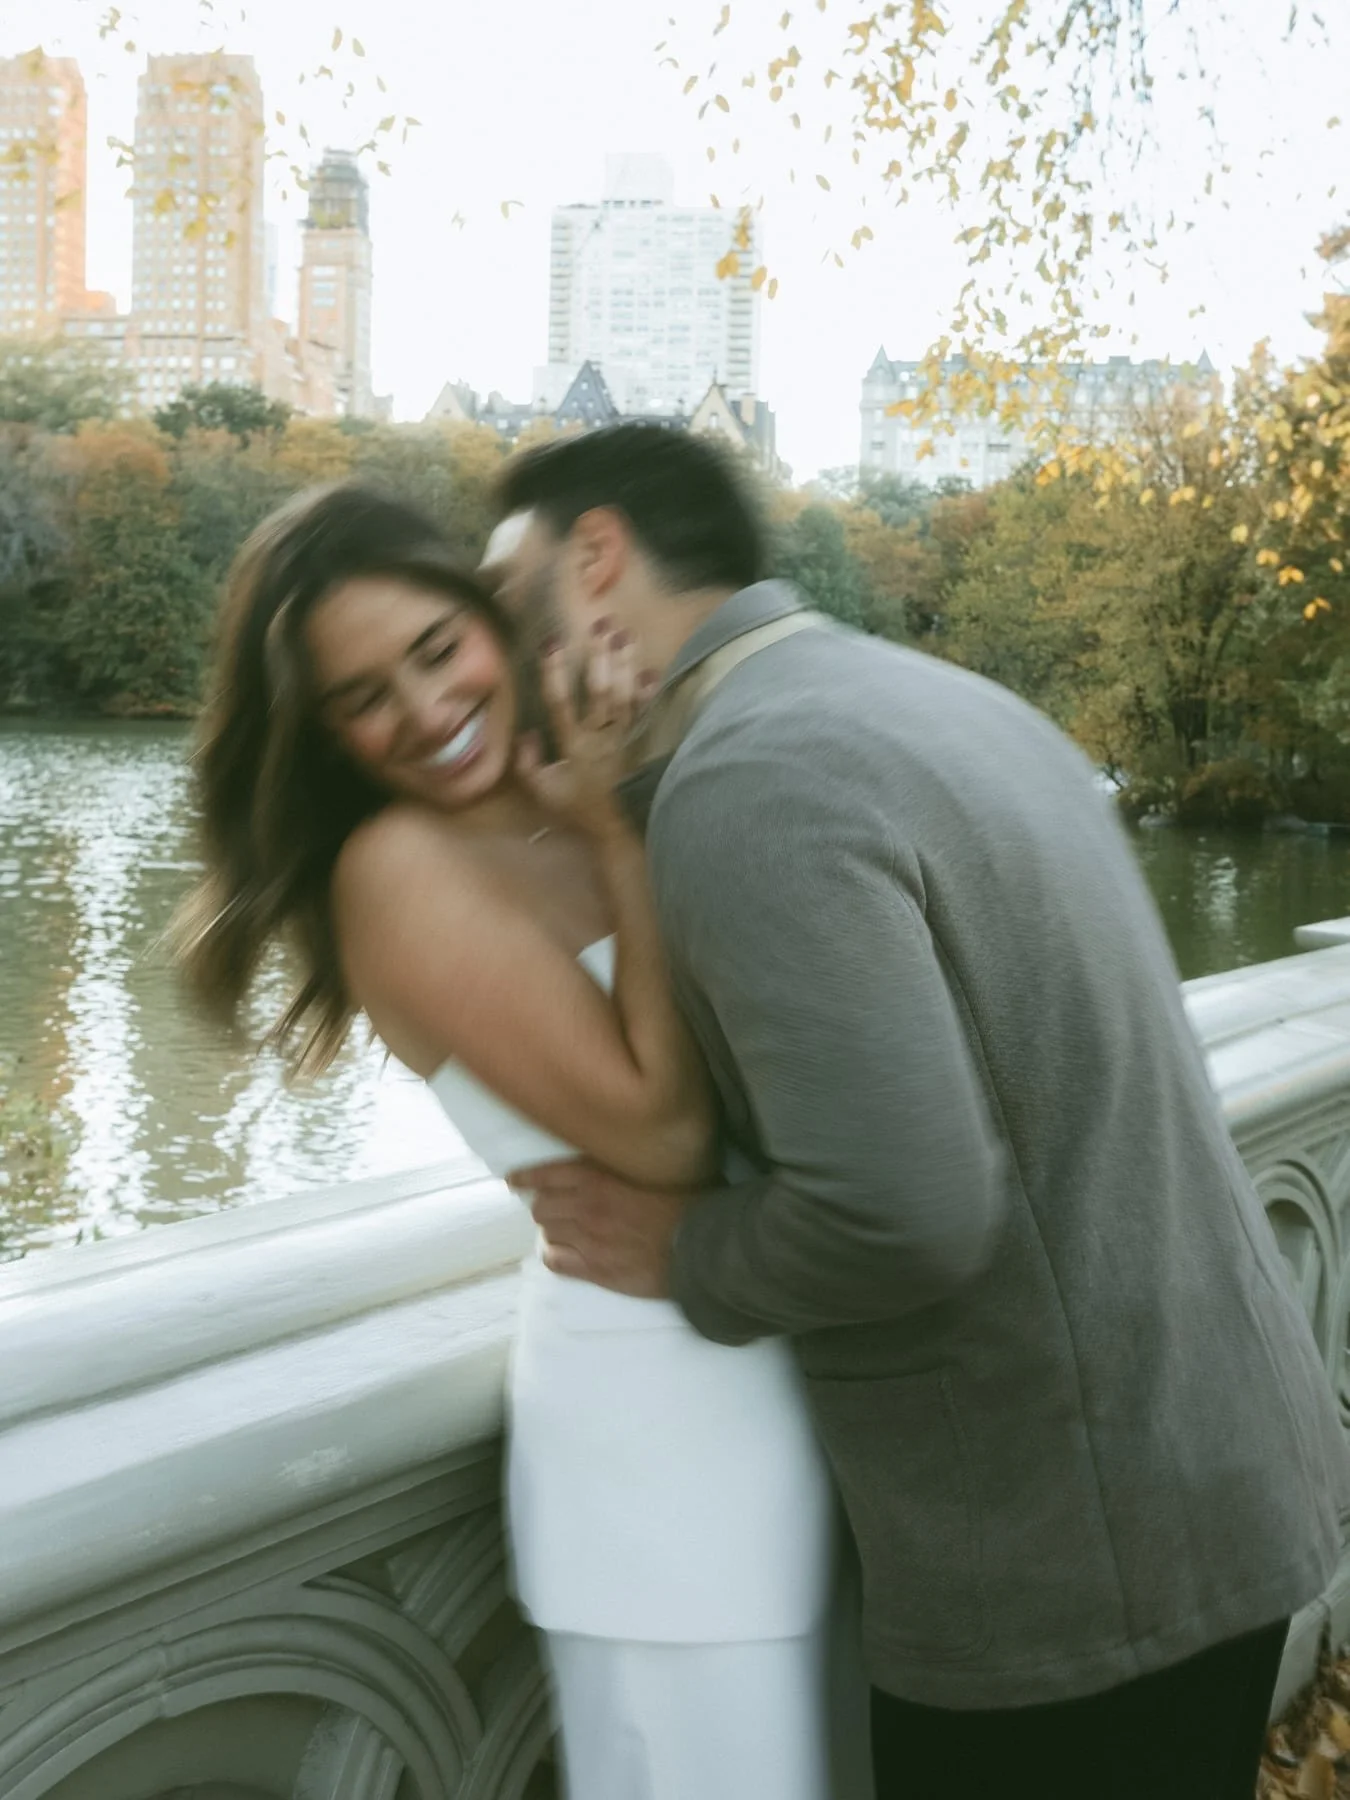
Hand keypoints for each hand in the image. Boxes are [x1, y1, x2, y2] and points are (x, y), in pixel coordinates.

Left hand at [507, 1157, 691, 1298]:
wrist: (701, 1247)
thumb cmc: (687, 1205)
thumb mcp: (654, 1171)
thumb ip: (625, 1167)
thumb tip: (613, 1162)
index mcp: (600, 1177)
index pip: (547, 1174)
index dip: (526, 1178)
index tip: (514, 1180)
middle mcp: (587, 1206)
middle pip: (541, 1207)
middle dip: (545, 1208)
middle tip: (557, 1211)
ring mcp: (589, 1239)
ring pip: (547, 1233)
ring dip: (553, 1232)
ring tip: (565, 1234)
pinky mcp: (595, 1269)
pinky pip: (555, 1261)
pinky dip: (555, 1256)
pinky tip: (565, 1255)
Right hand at [516, 626, 647, 840]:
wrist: (620, 830)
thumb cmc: (580, 810)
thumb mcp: (544, 793)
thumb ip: (528, 764)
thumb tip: (525, 733)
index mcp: (573, 747)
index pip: (560, 704)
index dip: (555, 674)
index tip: (552, 644)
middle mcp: (601, 739)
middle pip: (600, 693)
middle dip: (600, 657)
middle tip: (601, 625)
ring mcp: (626, 740)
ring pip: (625, 697)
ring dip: (625, 664)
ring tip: (624, 635)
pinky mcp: (644, 744)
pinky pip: (648, 714)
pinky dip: (649, 692)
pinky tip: (649, 670)